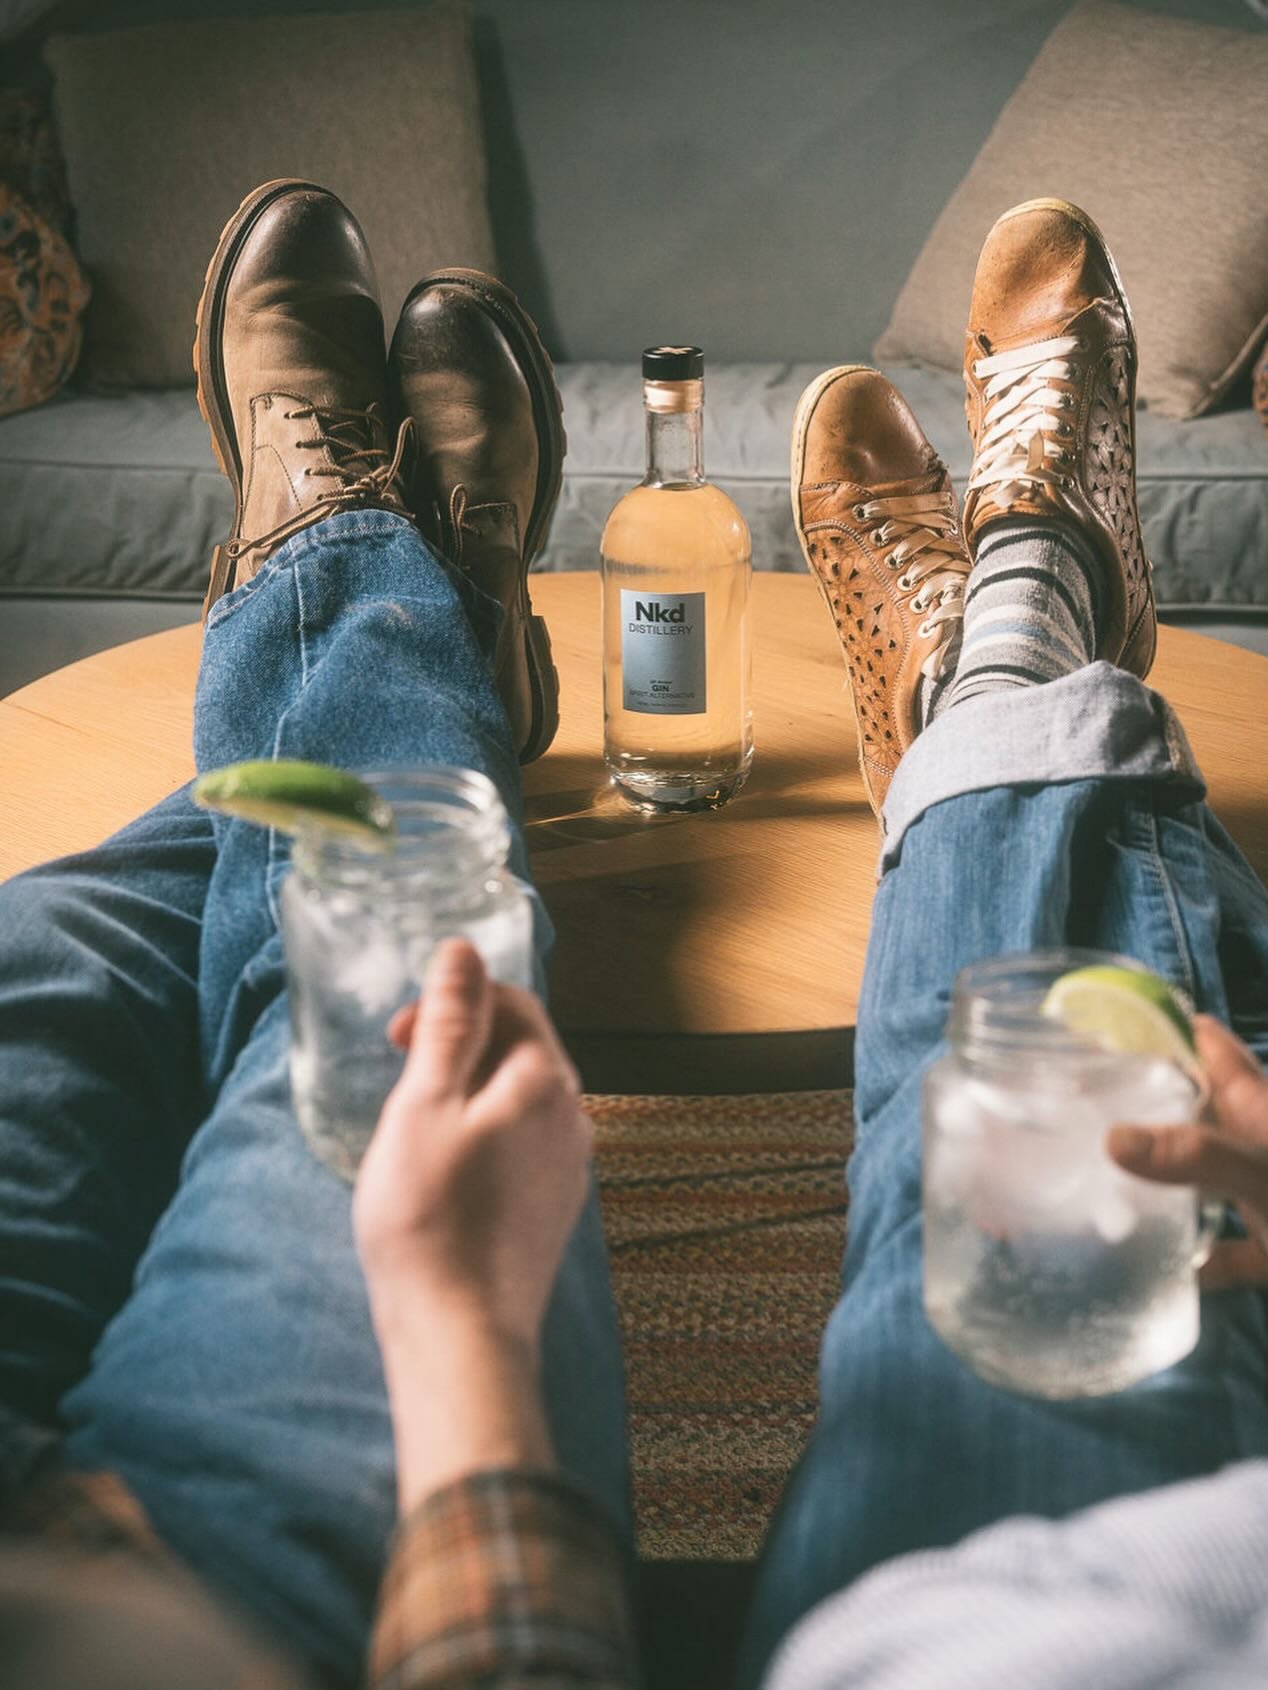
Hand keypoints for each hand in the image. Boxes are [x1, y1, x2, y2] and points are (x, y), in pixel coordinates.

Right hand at [353, 937, 591, 1350]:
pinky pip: (523, 1143)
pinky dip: (484, 1133)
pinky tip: (445, 1167)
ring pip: (521, 1097)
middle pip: (522, 1048)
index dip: (455, 1001)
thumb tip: (462, 951)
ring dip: (471, 1090)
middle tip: (401, 1073)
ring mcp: (570, 1166)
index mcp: (546, 1081)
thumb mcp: (423, 1105)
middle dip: (462, 1043)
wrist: (462, 1333)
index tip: (398, 1034)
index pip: (514, 1002)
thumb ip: (448, 1023)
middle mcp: (573, 1117)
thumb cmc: (431, 1219)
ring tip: (417, 1121)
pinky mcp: (555, 1206)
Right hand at [1107, 1015, 1267, 1289]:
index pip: (1209, 1045)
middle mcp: (1262, 1143)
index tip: (1100, 1022)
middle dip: (1147, 1102)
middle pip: (1200, 1107)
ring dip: (1167, 1176)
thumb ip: (1199, 1158)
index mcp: (1261, 1108)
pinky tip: (1168, 1271)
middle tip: (1079, 1104)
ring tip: (1101, 1178)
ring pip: (1209, 1175)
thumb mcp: (1267, 1180)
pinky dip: (1201, 1258)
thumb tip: (1112, 1138)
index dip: (1161, 1024)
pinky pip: (1229, 1248)